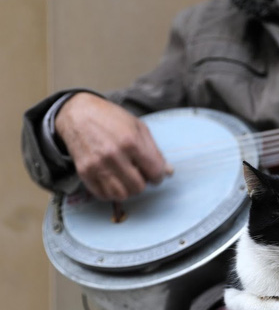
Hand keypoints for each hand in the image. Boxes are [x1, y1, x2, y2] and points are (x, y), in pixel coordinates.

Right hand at [55, 93, 171, 199]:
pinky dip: (111, 192)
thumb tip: (169, 172)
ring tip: (127, 178)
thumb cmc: (111, 118)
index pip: (154, 172)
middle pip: (138, 187)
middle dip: (143, 183)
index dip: (158, 176)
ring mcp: (97, 165)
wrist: (78, 114)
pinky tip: (114, 180)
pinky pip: (103, 195)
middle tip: (139, 174)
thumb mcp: (138, 127)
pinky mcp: (84, 172)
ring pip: (121, 195)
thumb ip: (155, 151)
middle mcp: (113, 155)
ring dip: (127, 190)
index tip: (155, 174)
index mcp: (131, 142)